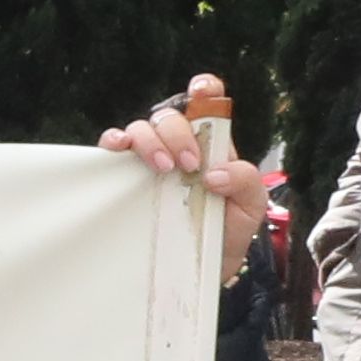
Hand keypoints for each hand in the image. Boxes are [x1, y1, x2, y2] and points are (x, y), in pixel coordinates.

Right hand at [102, 81, 276, 241]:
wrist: (198, 271)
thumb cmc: (225, 234)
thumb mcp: (250, 208)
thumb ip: (245, 180)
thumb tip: (213, 172)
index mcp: (210, 145)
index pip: (206, 104)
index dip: (204, 89)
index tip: (202, 90)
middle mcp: (177, 146)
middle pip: (170, 116)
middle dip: (178, 133)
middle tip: (189, 165)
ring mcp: (148, 161)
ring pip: (140, 128)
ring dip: (151, 142)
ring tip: (164, 170)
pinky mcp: (123, 179)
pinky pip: (110, 149)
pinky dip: (112, 142)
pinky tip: (119, 152)